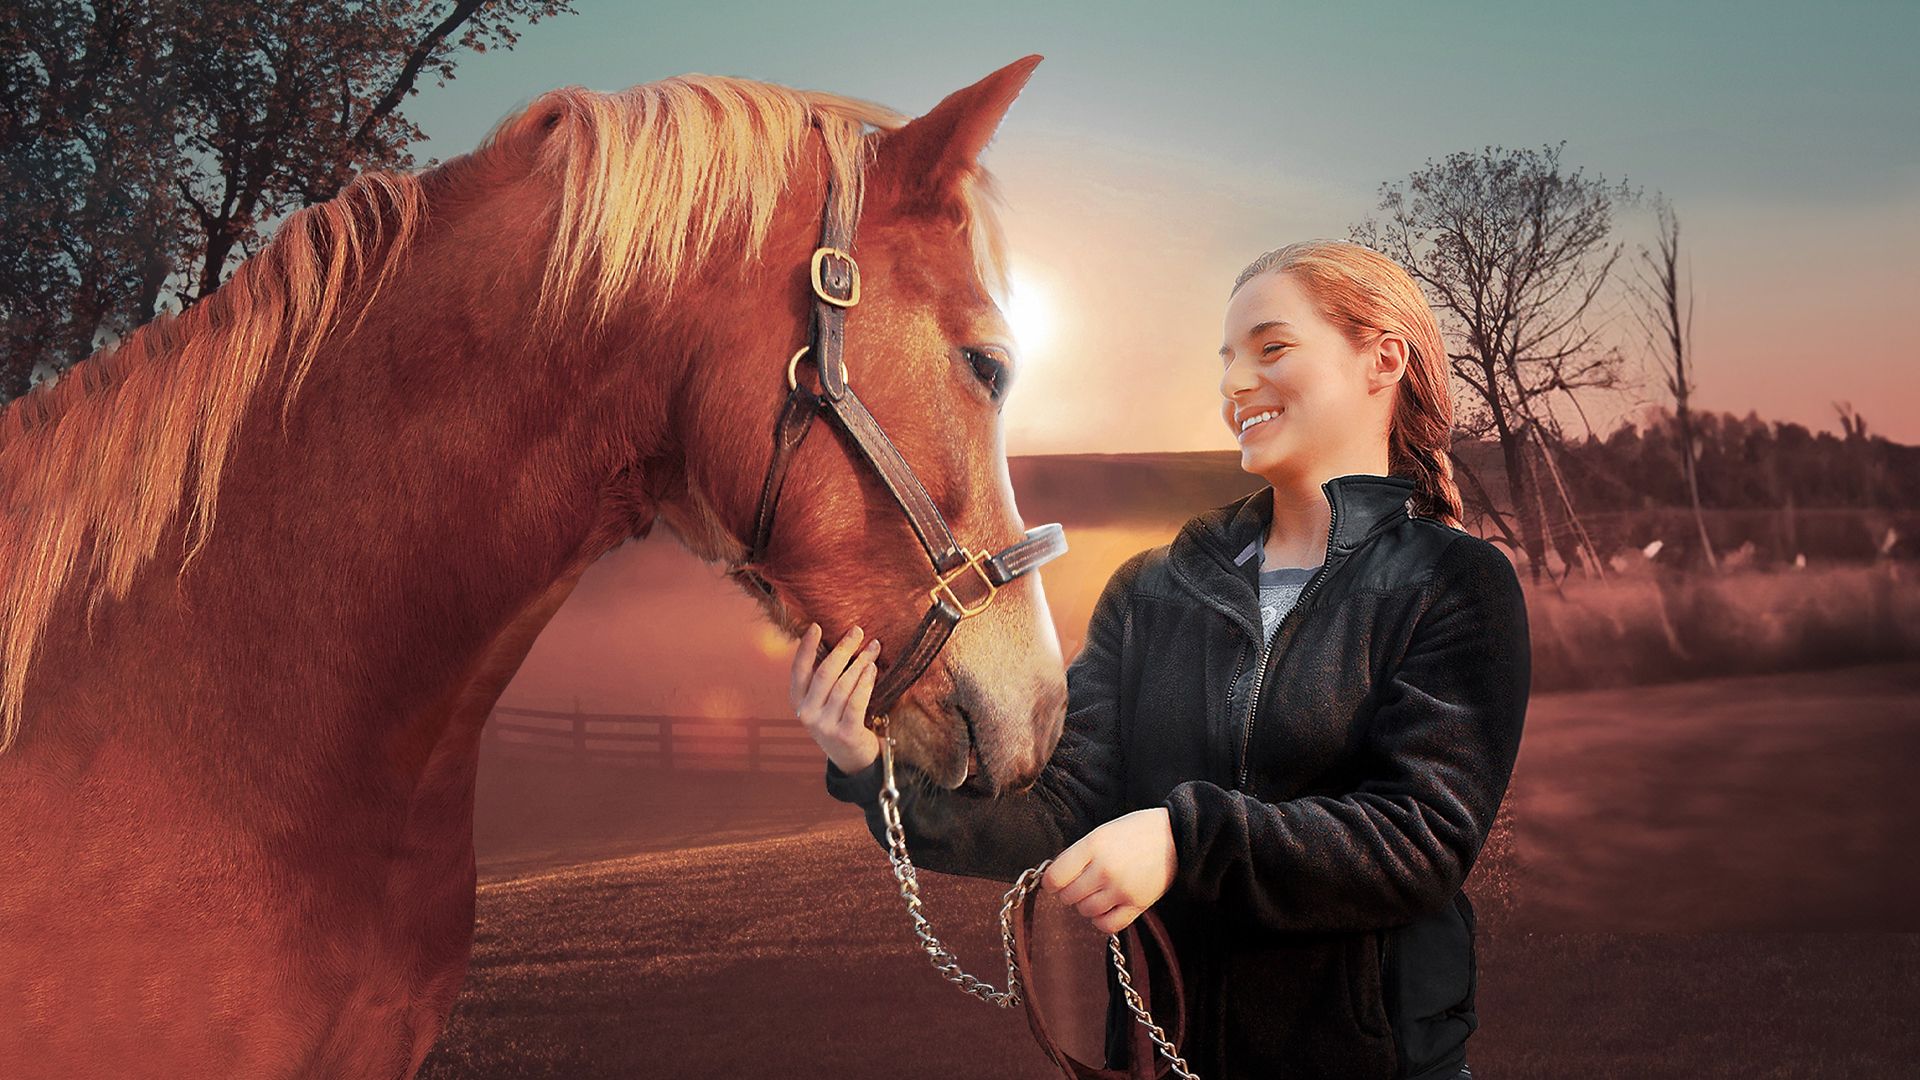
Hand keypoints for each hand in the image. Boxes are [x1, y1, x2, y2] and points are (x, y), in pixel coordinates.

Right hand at [790, 622, 881, 774]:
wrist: (852, 759)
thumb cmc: (839, 720)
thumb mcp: (824, 702)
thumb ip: (824, 679)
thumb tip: (839, 642)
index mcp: (798, 702)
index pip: (798, 670)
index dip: (806, 647)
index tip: (816, 626)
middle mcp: (807, 714)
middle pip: (825, 673)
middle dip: (843, 649)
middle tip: (857, 631)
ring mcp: (825, 725)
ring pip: (843, 686)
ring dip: (860, 663)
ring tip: (872, 648)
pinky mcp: (845, 734)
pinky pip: (856, 702)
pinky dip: (865, 683)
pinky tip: (873, 669)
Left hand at [1042, 808, 1177, 934]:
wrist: (1176, 836)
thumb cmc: (1136, 831)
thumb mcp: (1102, 832)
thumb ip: (1078, 854)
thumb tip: (1056, 877)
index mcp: (1093, 846)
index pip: (1055, 877)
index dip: (1051, 882)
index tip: (1055, 881)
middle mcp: (1105, 869)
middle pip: (1068, 896)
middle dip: (1069, 892)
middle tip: (1079, 884)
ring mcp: (1121, 889)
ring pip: (1085, 911)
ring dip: (1085, 905)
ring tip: (1096, 892)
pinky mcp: (1137, 905)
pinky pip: (1107, 925)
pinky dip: (1100, 920)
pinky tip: (1105, 908)